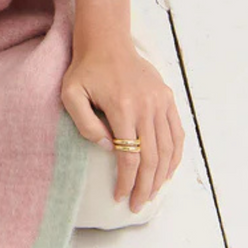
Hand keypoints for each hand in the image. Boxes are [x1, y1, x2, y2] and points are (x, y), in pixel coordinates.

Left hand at [60, 38, 184, 210]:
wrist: (107, 41)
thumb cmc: (85, 70)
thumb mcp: (71, 94)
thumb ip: (84, 124)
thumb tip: (107, 147)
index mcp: (122, 107)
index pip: (129, 157)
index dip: (126, 181)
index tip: (119, 197)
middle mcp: (146, 106)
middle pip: (151, 158)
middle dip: (145, 187)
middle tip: (136, 205)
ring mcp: (160, 101)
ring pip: (167, 149)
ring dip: (161, 176)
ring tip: (151, 194)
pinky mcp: (167, 97)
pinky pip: (176, 133)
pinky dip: (174, 156)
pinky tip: (167, 172)